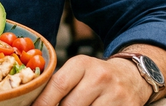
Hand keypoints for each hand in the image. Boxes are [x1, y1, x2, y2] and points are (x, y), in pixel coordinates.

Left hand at [34, 55, 151, 105]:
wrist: (131, 77)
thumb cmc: (95, 78)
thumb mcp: (78, 72)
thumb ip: (58, 86)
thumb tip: (34, 104)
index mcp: (82, 64)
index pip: (58, 85)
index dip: (43, 102)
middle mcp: (100, 76)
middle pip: (70, 105)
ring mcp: (116, 93)